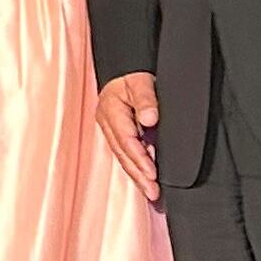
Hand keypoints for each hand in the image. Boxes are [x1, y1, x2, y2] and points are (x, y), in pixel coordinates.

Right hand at [94, 72, 161, 195]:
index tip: (153, 174)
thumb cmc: (132, 73)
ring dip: (137, 175)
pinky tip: (145, 176)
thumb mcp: (141, 81)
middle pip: (123, 154)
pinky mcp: (116, 131)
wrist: (123, 68)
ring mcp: (110, 128)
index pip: (126, 141)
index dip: (140, 159)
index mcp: (111, 111)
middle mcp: (107, 122)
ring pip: (123, 156)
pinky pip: (125, 152)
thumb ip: (146, 99)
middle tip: (153, 193)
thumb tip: (150, 119)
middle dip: (138, 176)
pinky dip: (135, 165)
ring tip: (150, 191)